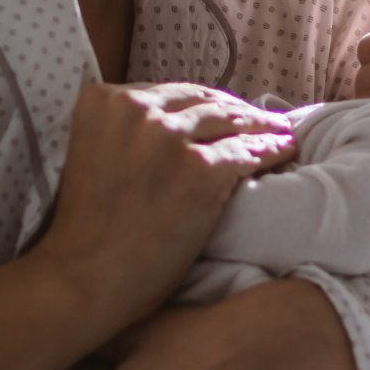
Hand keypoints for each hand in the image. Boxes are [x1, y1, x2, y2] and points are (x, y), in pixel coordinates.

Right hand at [31, 82, 293, 319]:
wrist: (84, 277)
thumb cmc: (90, 230)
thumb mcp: (95, 154)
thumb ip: (127, 130)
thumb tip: (179, 122)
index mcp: (104, 99)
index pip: (173, 93)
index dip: (207, 104)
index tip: (228, 111)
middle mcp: (136, 108)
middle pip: (205, 102)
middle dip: (238, 111)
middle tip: (266, 119)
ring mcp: (170, 137)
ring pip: (232, 122)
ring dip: (263, 126)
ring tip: (282, 132)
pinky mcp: (201, 170)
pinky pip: (249, 152)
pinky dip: (272, 151)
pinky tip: (285, 152)